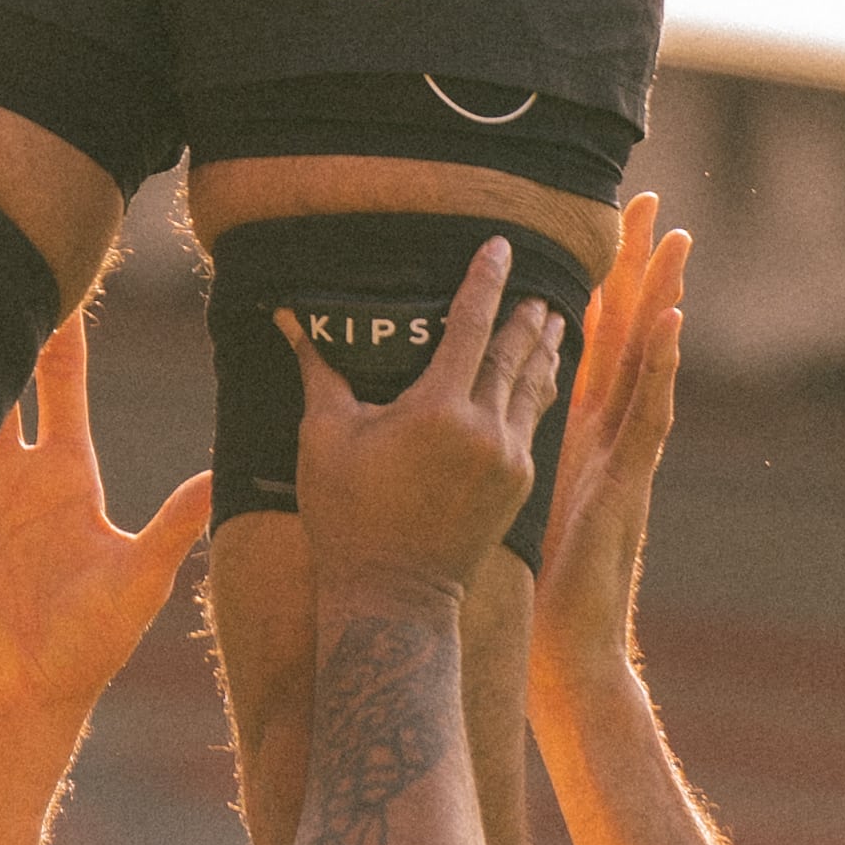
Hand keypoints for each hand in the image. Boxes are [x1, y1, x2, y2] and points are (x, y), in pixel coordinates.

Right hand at [0, 315, 208, 740]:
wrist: (17, 705)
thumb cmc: (88, 650)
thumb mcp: (137, 584)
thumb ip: (171, 528)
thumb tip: (218, 477)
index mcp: (69, 476)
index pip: (62, 382)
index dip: (64, 331)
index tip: (64, 271)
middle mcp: (18, 475)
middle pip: (3, 378)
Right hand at [287, 239, 561, 595]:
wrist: (395, 599)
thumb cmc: (349, 518)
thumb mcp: (326, 438)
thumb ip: (319, 370)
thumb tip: (288, 315)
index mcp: (439, 410)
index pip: (471, 325)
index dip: (486, 280)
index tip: (501, 245)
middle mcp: (485, 429)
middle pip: (515, 352)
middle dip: (527, 314)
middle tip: (539, 281)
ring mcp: (509, 460)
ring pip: (534, 387)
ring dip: (544, 350)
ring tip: (556, 319)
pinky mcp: (520, 487)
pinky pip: (532, 423)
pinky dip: (538, 392)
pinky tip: (540, 380)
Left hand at [531, 192, 687, 726]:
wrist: (562, 635)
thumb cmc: (532, 565)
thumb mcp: (509, 480)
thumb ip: (498, 434)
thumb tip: (457, 396)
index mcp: (578, 423)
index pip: (591, 334)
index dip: (599, 278)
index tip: (605, 221)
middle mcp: (609, 428)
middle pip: (629, 332)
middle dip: (639, 269)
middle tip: (651, 204)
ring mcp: (627, 451)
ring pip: (651, 362)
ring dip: (665, 301)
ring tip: (676, 244)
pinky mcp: (632, 479)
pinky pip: (652, 413)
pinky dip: (667, 367)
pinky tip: (674, 325)